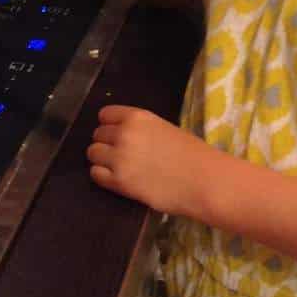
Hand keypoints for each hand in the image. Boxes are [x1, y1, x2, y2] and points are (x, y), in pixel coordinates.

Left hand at [88, 105, 209, 215]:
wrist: (205, 181)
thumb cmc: (193, 155)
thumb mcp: (165, 129)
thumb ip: (141, 129)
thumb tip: (123, 135)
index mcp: (137, 117)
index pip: (105, 114)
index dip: (110, 125)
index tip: (117, 134)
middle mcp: (124, 134)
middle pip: (97, 134)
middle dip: (106, 143)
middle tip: (121, 154)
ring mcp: (119, 158)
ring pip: (92, 153)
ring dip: (102, 159)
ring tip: (118, 167)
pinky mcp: (119, 182)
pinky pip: (95, 174)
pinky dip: (103, 176)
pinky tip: (117, 178)